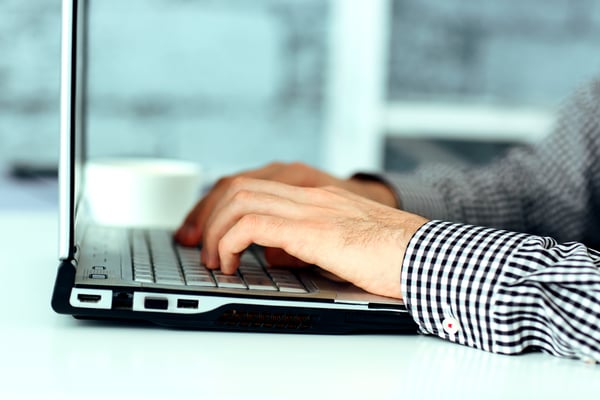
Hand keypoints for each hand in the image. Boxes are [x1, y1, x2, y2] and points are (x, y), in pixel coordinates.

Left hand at [184, 177, 427, 298]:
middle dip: (204, 214)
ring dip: (214, 229)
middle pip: (236, 184)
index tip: (201, 231)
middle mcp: (309, 194)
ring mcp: (312, 207)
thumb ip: (302, 241)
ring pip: (239, 198)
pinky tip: (232, 263)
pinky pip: (253, 224)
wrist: (428, 256)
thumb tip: (270, 254)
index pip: (250, 183)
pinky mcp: (315, 230)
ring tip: (214, 258)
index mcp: (314, 195)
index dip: (216, 204)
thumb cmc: (390, 256)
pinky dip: (230, 241)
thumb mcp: (337, 243)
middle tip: (194, 244)